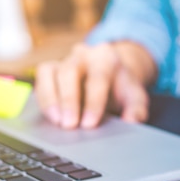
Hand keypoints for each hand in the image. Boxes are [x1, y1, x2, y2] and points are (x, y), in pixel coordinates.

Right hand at [35, 41, 155, 128]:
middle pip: (70, 71)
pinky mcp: (51, 68)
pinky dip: (44, 98)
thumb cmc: (122, 88)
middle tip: (70, 126)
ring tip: (57, 122)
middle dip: (69, 100)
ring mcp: (65, 59)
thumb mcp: (136, 96)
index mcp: (107, 58)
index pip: (98, 78)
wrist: (112, 76)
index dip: (93, 102)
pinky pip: (41, 79)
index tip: (90, 124)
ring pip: (50, 72)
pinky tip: (51, 117)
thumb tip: (132, 120)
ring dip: (51, 99)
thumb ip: (137, 108)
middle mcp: (83, 55)